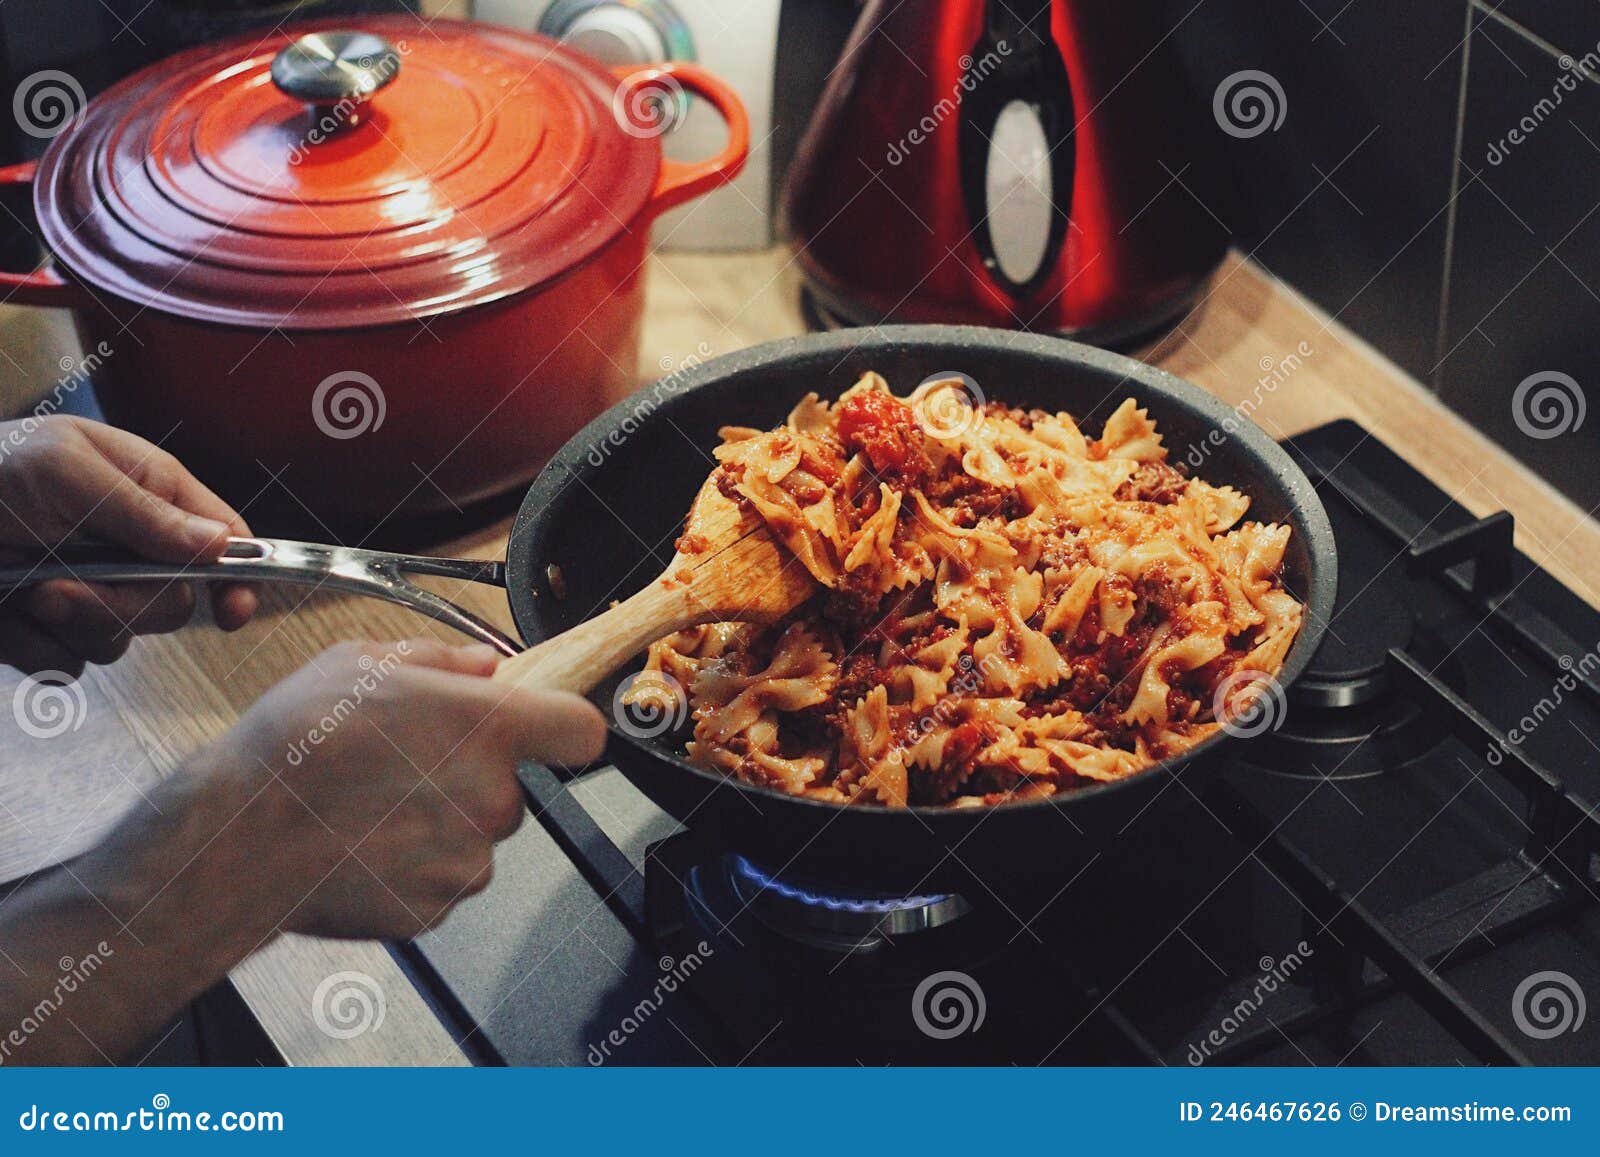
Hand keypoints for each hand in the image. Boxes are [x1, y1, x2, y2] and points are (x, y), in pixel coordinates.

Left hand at [0, 415, 257, 674]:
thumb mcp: (66, 469)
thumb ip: (144, 511)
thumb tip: (221, 546)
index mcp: (152, 495)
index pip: (227, 541)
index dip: (240, 578)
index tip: (231, 613)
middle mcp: (133, 549)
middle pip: (174, 606)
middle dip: (119, 605)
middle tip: (57, 586)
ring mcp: (94, 594)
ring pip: (121, 642)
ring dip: (68, 624)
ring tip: (21, 590)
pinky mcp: (52, 633)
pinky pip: (68, 666)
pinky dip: (32, 646)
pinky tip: (4, 612)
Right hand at [192, 639, 606, 939]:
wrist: (237, 840)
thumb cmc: (295, 746)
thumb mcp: (362, 663)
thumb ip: (440, 659)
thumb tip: (485, 666)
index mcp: (488, 728)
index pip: (580, 730)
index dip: (565, 728)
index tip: (547, 731)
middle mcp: (491, 797)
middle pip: (510, 789)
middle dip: (470, 779)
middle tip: (403, 767)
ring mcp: (466, 860)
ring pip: (473, 837)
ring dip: (438, 825)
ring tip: (369, 808)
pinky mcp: (435, 908)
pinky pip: (439, 881)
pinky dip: (410, 869)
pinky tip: (361, 846)